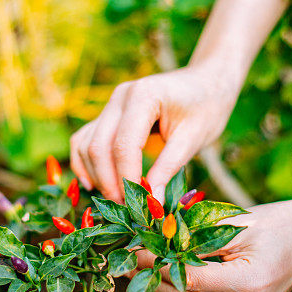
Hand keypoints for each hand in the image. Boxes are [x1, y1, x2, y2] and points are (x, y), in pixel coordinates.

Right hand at [70, 62, 240, 202]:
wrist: (207, 83)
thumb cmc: (206, 108)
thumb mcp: (193, 139)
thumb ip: (169, 168)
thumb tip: (151, 203)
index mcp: (144, 96)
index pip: (123, 145)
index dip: (127, 179)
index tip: (139, 205)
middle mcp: (120, 96)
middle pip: (98, 146)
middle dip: (109, 181)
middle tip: (127, 208)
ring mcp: (110, 103)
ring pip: (86, 144)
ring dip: (96, 175)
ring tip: (116, 199)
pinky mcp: (108, 113)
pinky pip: (85, 138)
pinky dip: (85, 162)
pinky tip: (93, 184)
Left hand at [131, 197, 291, 291]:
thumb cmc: (275, 221)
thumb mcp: (235, 224)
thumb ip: (195, 239)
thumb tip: (152, 245)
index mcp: (249, 284)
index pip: (187, 281)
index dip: (153, 267)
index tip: (131, 251)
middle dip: (152, 284)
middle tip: (130, 264)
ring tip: (146, 275)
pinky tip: (170, 288)